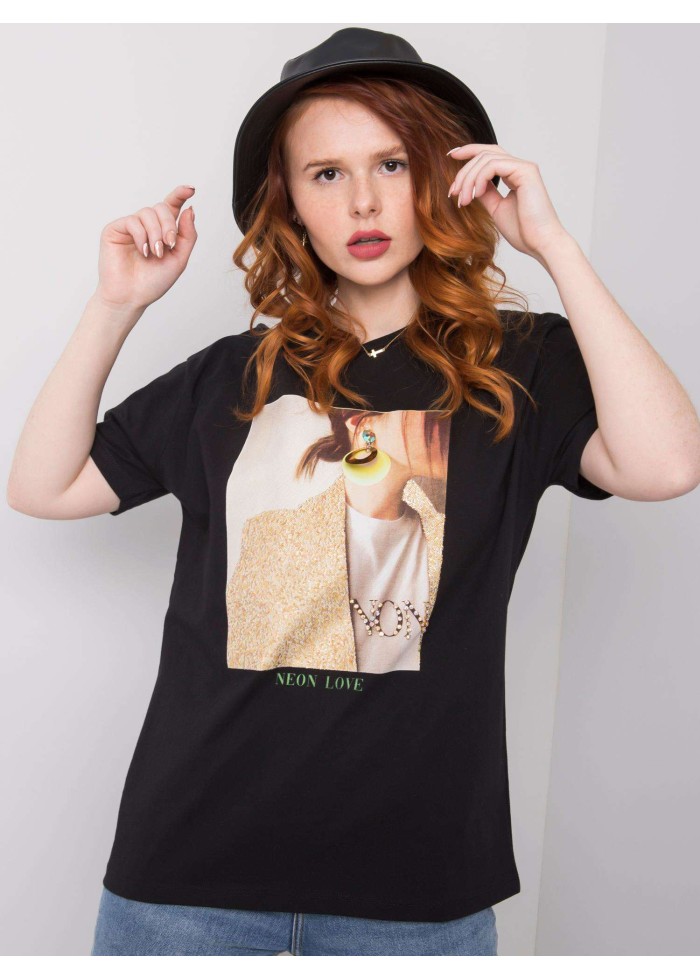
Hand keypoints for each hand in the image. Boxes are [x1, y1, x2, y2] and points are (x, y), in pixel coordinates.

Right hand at [94, 185, 196, 311]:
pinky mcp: (115, 229)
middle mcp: (146, 226)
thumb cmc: (153, 281)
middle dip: (169, 225)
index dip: (180, 195)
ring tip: (155, 253)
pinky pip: (133, 221)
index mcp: (162, 231)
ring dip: (156, 233)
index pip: (171, 206)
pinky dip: (141, 236)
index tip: (191, 189)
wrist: (131, 296)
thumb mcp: (179, 259)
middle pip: (162, 208)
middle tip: (168, 245)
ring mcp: (130, 226)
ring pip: (148, 212)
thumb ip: (187, 235)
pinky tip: (143, 251)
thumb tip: (190, 209)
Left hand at [446, 144, 569, 259]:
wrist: (540, 243)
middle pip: (484, 154)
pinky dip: (479, 178)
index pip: (489, 155)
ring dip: (468, 178)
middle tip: (453, 193)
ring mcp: (524, 167)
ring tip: (463, 200)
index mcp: (514, 175)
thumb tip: (471, 185)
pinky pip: (494, 165)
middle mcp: (520, 167)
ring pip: (486, 158)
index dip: (469, 152)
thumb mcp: (497, 209)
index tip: (451, 156)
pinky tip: (475, 194)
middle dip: (464, 171)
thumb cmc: (523, 231)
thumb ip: (486, 194)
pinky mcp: (526, 171)